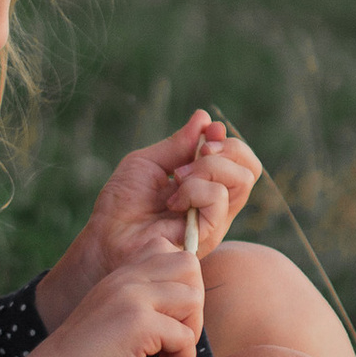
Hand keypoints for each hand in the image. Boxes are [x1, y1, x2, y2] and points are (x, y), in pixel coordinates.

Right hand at [16, 247, 205, 356]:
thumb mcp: (112, 317)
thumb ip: (139, 304)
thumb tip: (186, 314)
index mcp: (121, 275)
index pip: (172, 252)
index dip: (184, 285)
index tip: (174, 320)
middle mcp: (128, 279)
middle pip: (189, 265)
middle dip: (194, 305)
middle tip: (178, 338)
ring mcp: (134, 297)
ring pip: (193, 298)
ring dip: (191, 334)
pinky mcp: (139, 324)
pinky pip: (186, 337)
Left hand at [33, 113, 263, 329]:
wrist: (105, 238)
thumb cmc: (121, 206)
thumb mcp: (148, 163)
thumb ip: (178, 144)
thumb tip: (204, 118)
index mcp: (205, 185)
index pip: (239, 161)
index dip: (229, 140)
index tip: (208, 130)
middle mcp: (216, 204)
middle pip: (249, 168)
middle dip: (228, 149)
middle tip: (199, 151)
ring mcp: (215, 221)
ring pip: (241, 180)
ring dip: (208, 167)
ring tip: (178, 178)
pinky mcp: (209, 235)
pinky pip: (219, 199)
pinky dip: (195, 189)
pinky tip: (172, 201)